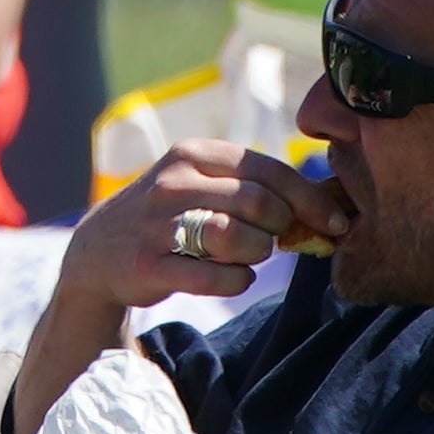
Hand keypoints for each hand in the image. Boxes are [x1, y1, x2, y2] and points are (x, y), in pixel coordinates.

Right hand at [61, 143, 340, 315]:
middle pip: (258, 203)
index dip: (309, 198)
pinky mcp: (150, 264)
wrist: (99, 252)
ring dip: (257, 253)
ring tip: (249, 256)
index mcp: (193, 154)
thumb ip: (250, 188)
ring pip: (237, 238)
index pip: (267, 169)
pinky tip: (233, 275)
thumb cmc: (169, 216)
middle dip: (281, 227)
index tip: (335, 222)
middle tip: (278, 240)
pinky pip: (217, 277)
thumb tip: (321, 209)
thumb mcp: (199, 184)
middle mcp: (173, 182)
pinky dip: (238, 280)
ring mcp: (158, 223)